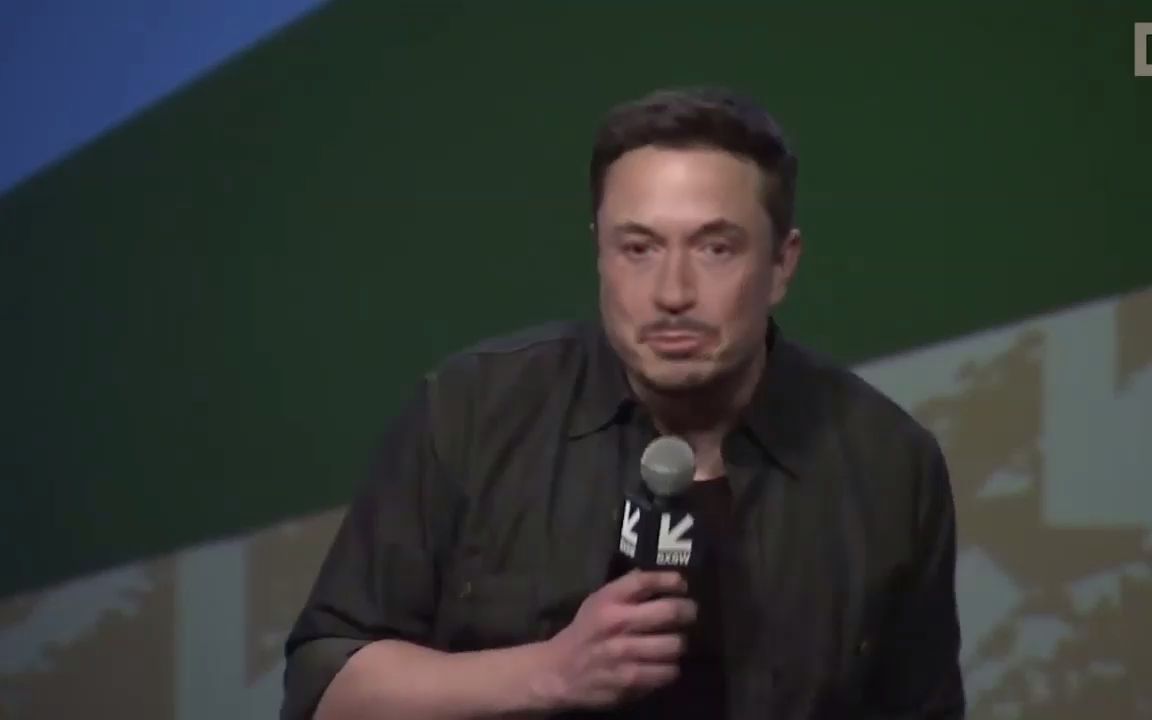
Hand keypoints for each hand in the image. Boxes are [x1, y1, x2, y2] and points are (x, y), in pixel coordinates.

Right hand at [538, 570, 696, 709]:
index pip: (645, 581)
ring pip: (674, 644)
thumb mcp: (597, 602)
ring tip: (674, 643)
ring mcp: (624, 653)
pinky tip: (663, 665)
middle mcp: (616, 623)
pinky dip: (670, 669)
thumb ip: (626, 589)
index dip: (670, 580)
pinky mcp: (629, 680)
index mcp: (608, 601)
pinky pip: (667, 672)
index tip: (681, 585)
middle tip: (689, 614)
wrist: (558, 672)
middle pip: (669, 611)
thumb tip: (660, 576)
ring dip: (679, 644)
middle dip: (687, 611)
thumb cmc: (585, 632)